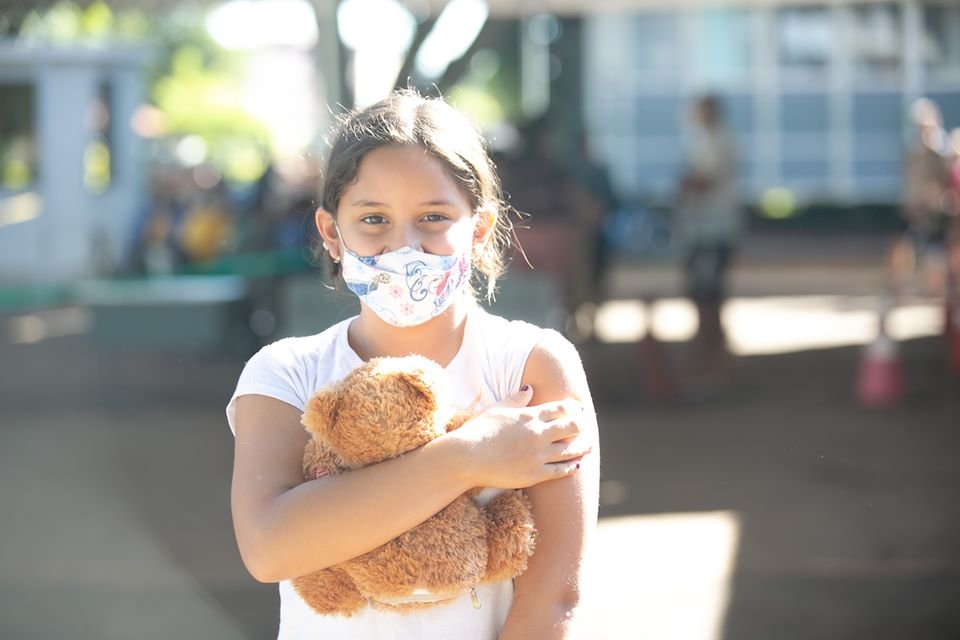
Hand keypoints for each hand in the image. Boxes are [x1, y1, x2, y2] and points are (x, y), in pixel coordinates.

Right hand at [448, 386, 592, 488]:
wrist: (467, 458)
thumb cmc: (477, 431)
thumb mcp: (496, 409)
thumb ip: (515, 400)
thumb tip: (529, 389)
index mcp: (529, 416)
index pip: (559, 408)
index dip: (572, 407)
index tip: (578, 408)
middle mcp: (538, 434)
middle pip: (570, 427)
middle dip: (580, 425)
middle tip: (585, 425)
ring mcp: (538, 455)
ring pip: (569, 450)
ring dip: (582, 446)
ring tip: (588, 445)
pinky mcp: (535, 474)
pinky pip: (560, 470)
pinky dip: (570, 467)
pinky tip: (576, 465)